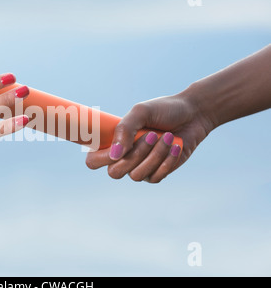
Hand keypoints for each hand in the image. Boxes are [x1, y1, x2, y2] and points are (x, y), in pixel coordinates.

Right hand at [85, 91, 213, 182]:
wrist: (194, 114)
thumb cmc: (164, 110)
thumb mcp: (141, 112)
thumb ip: (125, 129)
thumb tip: (115, 154)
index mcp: (113, 141)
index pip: (93, 160)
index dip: (101, 159)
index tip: (118, 149)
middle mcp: (123, 157)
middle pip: (114, 173)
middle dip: (135, 155)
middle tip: (151, 135)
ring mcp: (140, 167)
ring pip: (136, 175)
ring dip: (154, 155)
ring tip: (166, 136)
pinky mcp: (157, 173)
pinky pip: (155, 177)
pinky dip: (167, 161)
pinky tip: (175, 146)